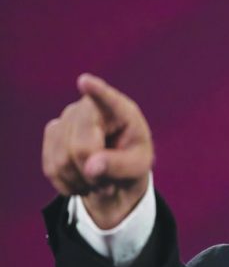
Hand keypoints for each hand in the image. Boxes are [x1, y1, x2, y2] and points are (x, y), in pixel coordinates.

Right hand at [42, 74, 153, 228]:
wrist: (116, 166)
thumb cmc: (133, 160)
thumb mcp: (138, 166)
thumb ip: (119, 166)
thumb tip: (90, 168)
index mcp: (120, 111)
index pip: (106, 100)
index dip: (95, 91)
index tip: (85, 81)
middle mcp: (89, 107)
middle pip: (80, 148)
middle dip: (93, 174)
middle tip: (110, 185)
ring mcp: (66, 117)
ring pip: (62, 161)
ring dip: (81, 181)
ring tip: (99, 182)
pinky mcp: (52, 133)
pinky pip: (52, 168)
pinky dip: (69, 184)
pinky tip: (83, 181)